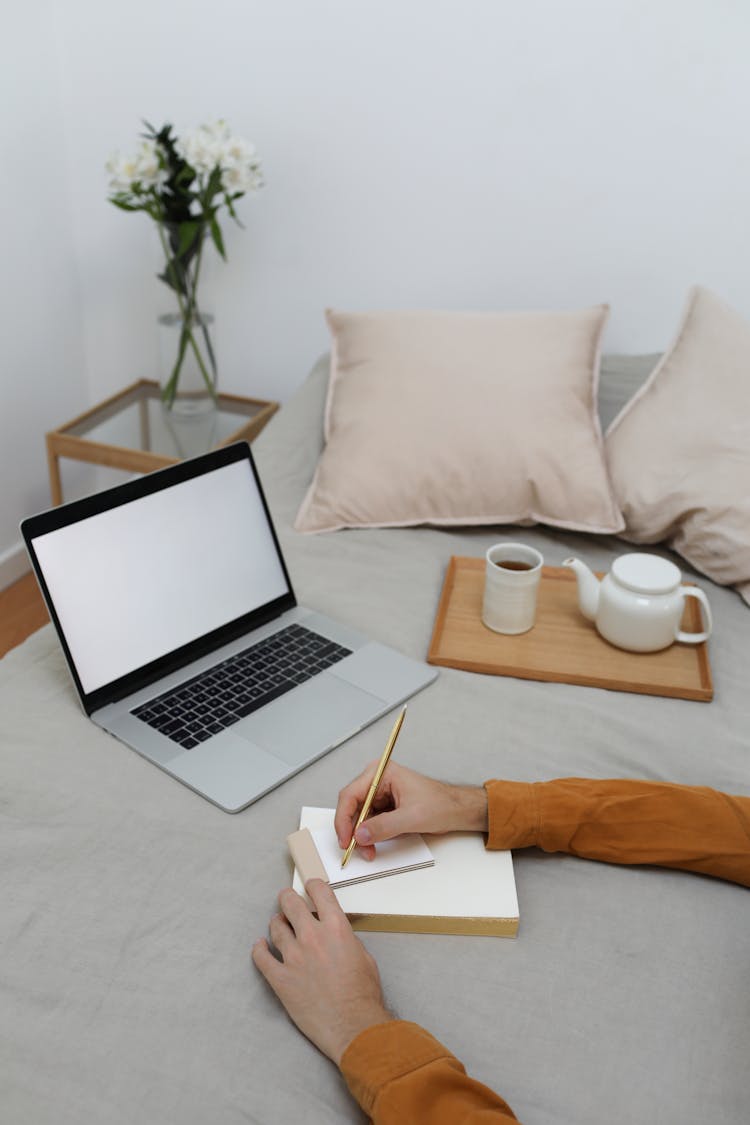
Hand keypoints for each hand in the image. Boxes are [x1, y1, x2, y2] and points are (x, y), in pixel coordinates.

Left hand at [252, 879, 392, 1064]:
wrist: (353, 1025)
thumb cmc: (363, 995)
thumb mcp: (364, 956)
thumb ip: (346, 940)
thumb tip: (335, 936)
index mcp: (336, 928)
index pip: (319, 892)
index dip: (313, 886)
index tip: (310, 887)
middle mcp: (312, 936)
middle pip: (290, 904)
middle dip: (288, 899)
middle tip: (287, 900)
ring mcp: (293, 957)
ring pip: (275, 928)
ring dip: (277, 924)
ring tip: (278, 925)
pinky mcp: (280, 978)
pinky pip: (261, 957)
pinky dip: (259, 949)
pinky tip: (260, 946)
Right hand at [335, 761, 487, 859]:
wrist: (456, 811)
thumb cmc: (440, 804)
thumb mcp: (411, 818)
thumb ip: (384, 827)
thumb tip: (360, 834)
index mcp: (381, 773)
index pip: (350, 795)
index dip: (344, 819)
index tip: (345, 839)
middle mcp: (377, 780)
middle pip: (351, 806)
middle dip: (352, 830)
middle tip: (355, 849)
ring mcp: (379, 793)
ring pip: (358, 817)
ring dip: (361, 836)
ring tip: (369, 850)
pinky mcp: (384, 806)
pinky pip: (368, 821)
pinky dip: (369, 836)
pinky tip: (374, 845)